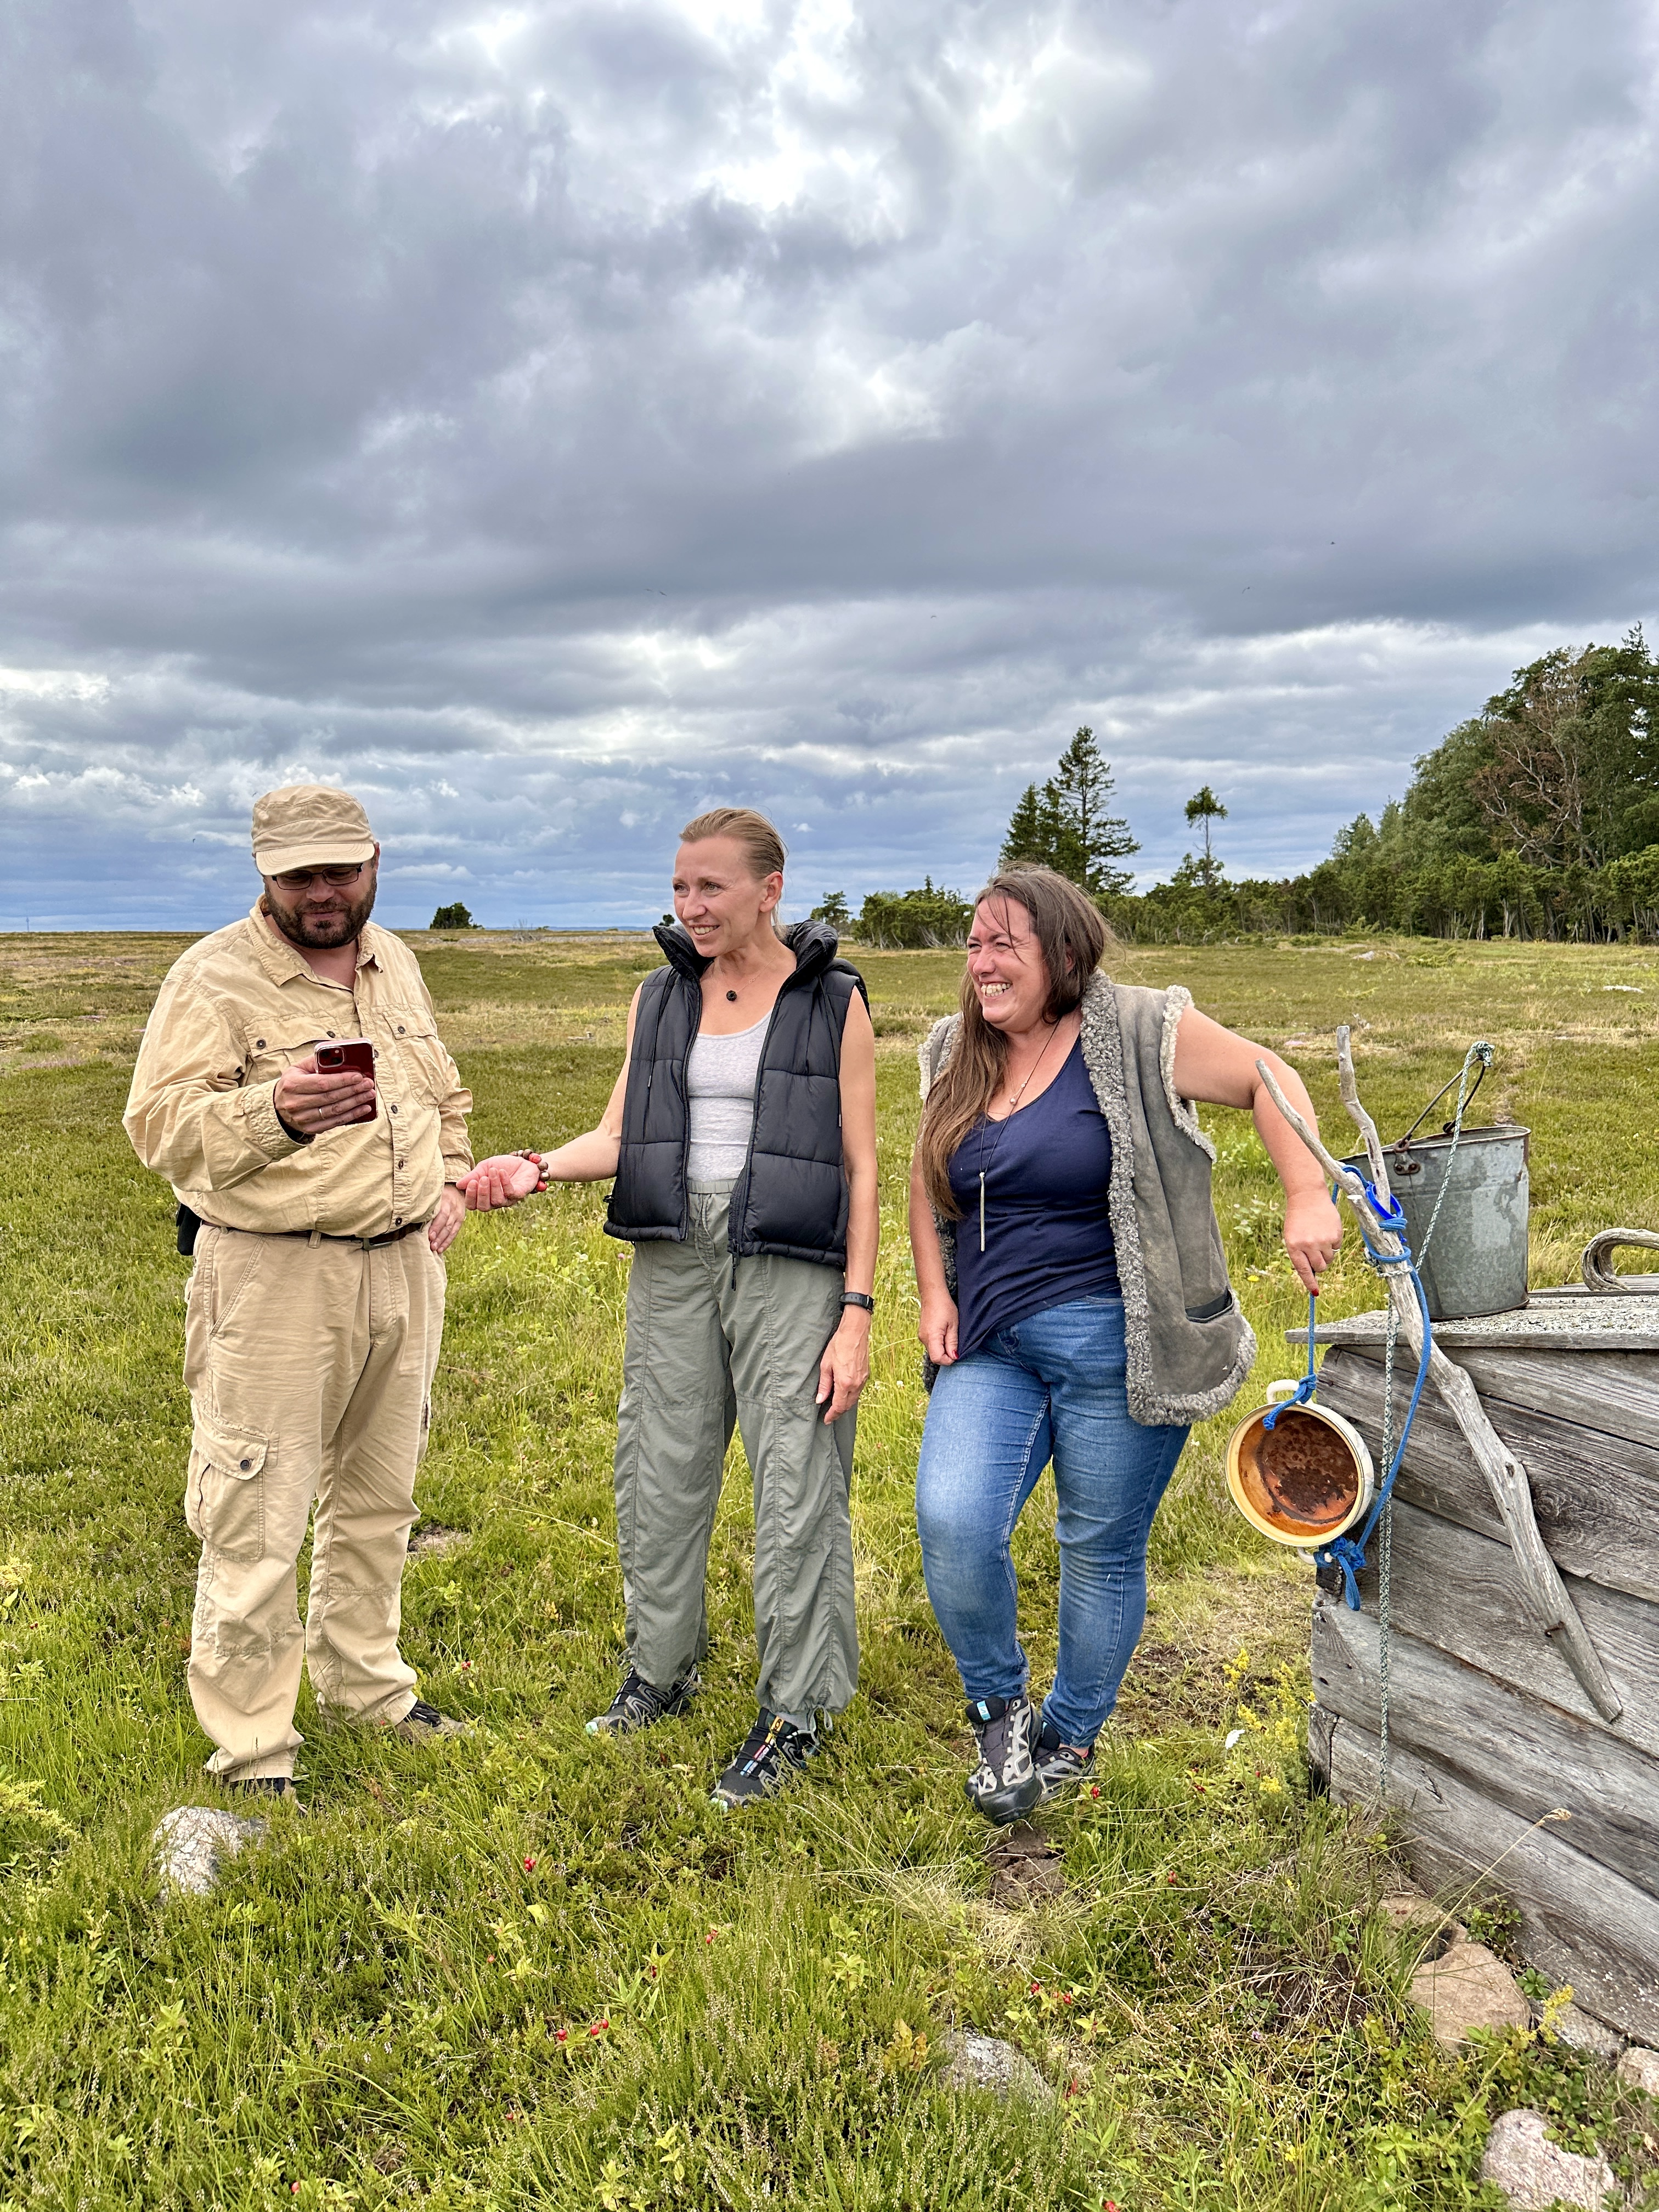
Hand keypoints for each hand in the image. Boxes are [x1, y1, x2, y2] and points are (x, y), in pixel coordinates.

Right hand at [274, 1055, 375, 1137]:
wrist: (278, 1106)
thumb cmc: (293, 1083)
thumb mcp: (298, 1069)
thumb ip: (316, 1061)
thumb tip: (339, 1057)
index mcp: (292, 1084)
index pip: (322, 1083)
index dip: (342, 1080)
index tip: (358, 1076)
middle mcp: (295, 1103)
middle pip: (331, 1097)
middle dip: (353, 1090)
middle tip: (368, 1084)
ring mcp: (302, 1118)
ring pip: (334, 1111)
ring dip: (355, 1103)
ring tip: (369, 1095)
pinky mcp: (310, 1128)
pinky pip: (334, 1122)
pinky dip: (351, 1115)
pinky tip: (363, 1108)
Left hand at [428, 1186, 465, 1254]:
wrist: (457, 1190)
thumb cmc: (440, 1194)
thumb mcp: (435, 1195)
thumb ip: (427, 1203)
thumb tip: (411, 1214)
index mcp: (445, 1201)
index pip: (442, 1215)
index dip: (436, 1226)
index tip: (429, 1236)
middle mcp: (453, 1208)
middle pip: (446, 1224)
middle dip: (438, 1236)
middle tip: (431, 1245)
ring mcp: (457, 1215)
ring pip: (450, 1230)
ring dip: (442, 1241)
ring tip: (434, 1249)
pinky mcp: (460, 1221)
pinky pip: (454, 1233)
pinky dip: (447, 1242)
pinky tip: (441, 1249)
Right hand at [461, 1154, 540, 1209]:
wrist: (523, 1162)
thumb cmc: (502, 1166)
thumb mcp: (484, 1167)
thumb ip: (472, 1176)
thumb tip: (459, 1185)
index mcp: (484, 1197)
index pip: (472, 1205)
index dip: (470, 1196)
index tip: (471, 1182)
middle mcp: (494, 1202)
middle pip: (484, 1207)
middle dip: (482, 1193)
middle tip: (483, 1178)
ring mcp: (507, 1199)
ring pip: (497, 1200)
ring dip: (494, 1185)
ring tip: (493, 1171)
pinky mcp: (519, 1194)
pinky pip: (511, 1193)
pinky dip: (505, 1182)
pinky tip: (502, 1172)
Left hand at [817, 1308, 870, 1423]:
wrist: (855, 1332)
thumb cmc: (839, 1345)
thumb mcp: (826, 1365)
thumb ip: (824, 1384)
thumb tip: (820, 1400)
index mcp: (845, 1383)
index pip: (838, 1406)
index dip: (832, 1415)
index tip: (826, 1420)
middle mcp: (856, 1384)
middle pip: (847, 1405)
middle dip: (838, 1412)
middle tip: (829, 1416)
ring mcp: (862, 1380)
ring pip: (854, 1399)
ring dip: (845, 1405)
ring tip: (835, 1407)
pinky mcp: (866, 1374)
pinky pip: (858, 1391)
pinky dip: (851, 1396)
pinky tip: (844, 1394)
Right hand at [918, 1293, 958, 1366]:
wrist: (933, 1295)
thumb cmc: (945, 1307)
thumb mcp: (953, 1325)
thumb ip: (952, 1342)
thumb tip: (953, 1357)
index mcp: (932, 1336)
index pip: (937, 1358)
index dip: (948, 1360)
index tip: (956, 1353)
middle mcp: (924, 1338)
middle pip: (935, 1356)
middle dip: (946, 1355)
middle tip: (955, 1344)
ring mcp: (922, 1336)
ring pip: (933, 1351)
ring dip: (943, 1349)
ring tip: (950, 1335)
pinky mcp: (922, 1334)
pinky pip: (931, 1345)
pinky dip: (939, 1344)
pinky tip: (945, 1334)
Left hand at [1283, 1187, 1342, 1294]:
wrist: (1307, 1197)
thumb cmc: (1297, 1219)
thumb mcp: (1292, 1237)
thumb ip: (1300, 1254)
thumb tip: (1313, 1272)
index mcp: (1294, 1246)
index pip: (1303, 1270)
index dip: (1310, 1283)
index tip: (1315, 1292)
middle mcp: (1308, 1245)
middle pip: (1320, 1267)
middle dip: (1319, 1265)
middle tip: (1316, 1254)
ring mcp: (1323, 1240)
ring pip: (1329, 1259)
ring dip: (1326, 1254)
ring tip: (1319, 1239)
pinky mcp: (1335, 1234)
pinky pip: (1337, 1247)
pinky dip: (1333, 1243)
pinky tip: (1326, 1231)